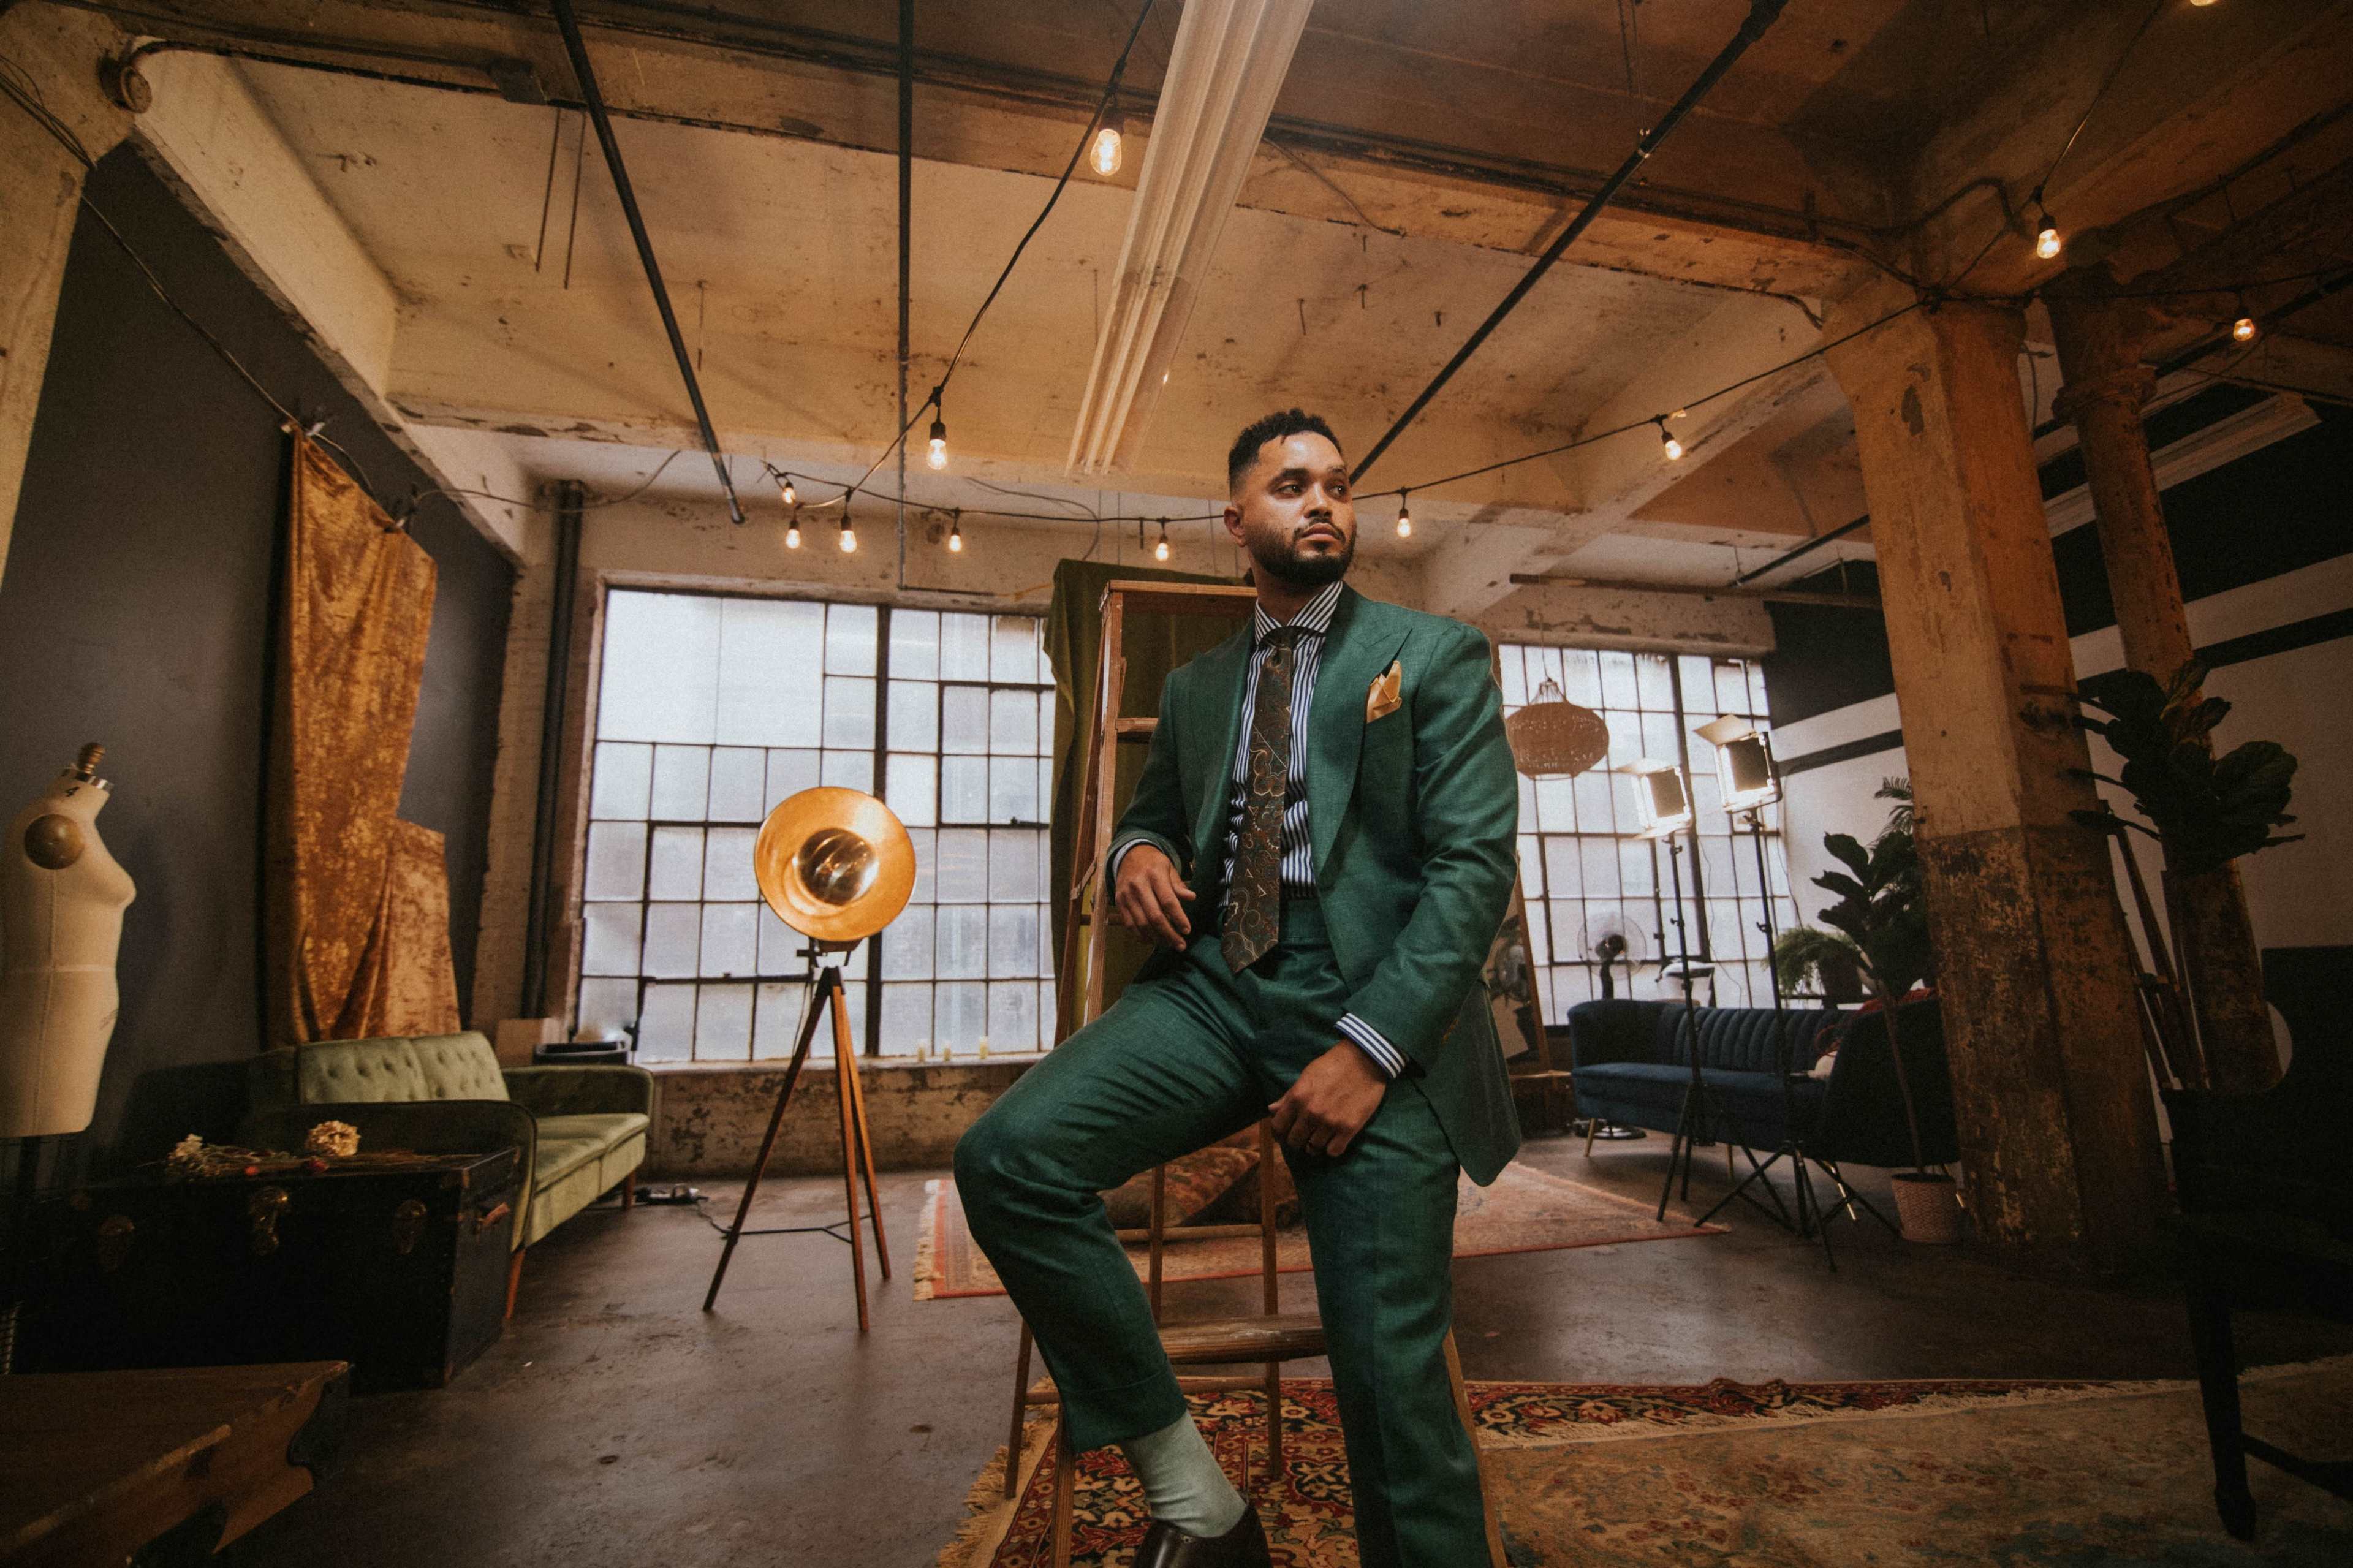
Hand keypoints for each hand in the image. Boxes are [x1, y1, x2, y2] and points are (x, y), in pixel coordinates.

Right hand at [1111, 842, 1194, 949]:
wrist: (1128, 856)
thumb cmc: (1153, 864)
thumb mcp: (1168, 868)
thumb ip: (1178, 884)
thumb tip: (1191, 897)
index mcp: (1154, 875)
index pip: (1168, 901)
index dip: (1178, 918)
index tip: (1187, 930)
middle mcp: (1138, 885)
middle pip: (1155, 916)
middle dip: (1169, 934)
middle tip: (1180, 945)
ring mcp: (1126, 895)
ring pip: (1141, 923)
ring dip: (1156, 938)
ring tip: (1168, 944)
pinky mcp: (1119, 903)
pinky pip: (1129, 924)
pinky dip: (1141, 935)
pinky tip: (1152, 940)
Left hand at [1269, 1042, 1387, 1158]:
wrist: (1364, 1060)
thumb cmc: (1333, 1065)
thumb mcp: (1306, 1076)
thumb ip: (1288, 1096)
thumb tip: (1271, 1110)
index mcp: (1297, 1097)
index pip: (1278, 1126)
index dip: (1279, 1133)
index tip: (1285, 1133)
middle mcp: (1310, 1113)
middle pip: (1294, 1141)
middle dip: (1297, 1140)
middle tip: (1304, 1136)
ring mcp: (1330, 1122)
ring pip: (1313, 1148)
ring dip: (1314, 1145)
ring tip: (1319, 1138)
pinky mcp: (1348, 1128)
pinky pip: (1333, 1151)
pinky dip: (1332, 1149)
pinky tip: (1334, 1140)